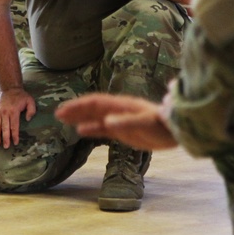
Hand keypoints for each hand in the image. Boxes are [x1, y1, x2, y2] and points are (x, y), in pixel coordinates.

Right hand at [0, 86, 35, 148]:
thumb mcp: (30, 100)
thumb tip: (28, 119)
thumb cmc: (21, 96)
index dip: (15, 135)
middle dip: (5, 138)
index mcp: (14, 111)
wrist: (9, 87)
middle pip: (5, 128)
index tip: (16, 142)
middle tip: (6, 147)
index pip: (14, 126)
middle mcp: (5, 113)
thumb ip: (31, 110)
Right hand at [56, 92, 178, 150]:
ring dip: (80, 117)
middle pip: (92, 108)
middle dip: (75, 110)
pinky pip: (103, 129)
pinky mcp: (124, 131)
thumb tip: (106, 121)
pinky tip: (81, 131)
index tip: (64, 110)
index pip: (95, 103)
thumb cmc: (162, 126)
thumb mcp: (145, 123)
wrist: (177, 131)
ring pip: (95, 117)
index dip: (79, 106)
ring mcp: (120, 120)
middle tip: (57, 114)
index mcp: (121, 105)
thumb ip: (126, 122)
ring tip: (63, 119)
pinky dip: (91, 128)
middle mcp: (117, 111)